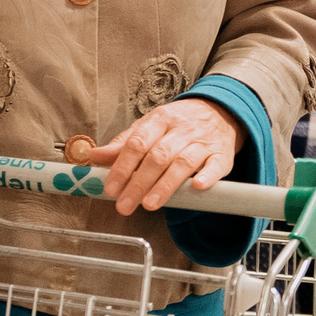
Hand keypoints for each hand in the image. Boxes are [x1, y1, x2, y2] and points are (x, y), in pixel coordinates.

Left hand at [86, 99, 239, 214]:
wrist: (218, 111)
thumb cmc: (177, 125)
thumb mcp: (148, 127)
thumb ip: (123, 144)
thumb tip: (93, 156)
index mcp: (158, 120)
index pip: (137, 143)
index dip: (122, 167)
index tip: (111, 188)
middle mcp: (180, 129)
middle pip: (157, 156)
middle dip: (139, 182)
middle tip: (125, 204)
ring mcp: (203, 142)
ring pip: (183, 162)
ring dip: (165, 185)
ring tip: (149, 204)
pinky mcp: (222, 155)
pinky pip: (216, 165)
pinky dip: (207, 176)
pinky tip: (196, 187)